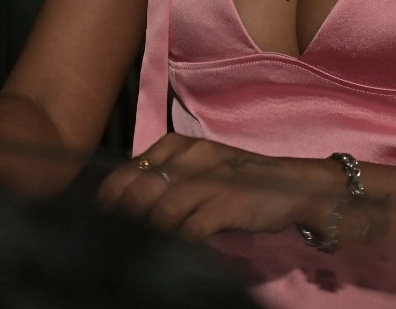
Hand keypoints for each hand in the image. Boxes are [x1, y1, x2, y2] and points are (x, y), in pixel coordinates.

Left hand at [96, 134, 341, 240]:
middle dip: (124, 216)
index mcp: (180, 145)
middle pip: (141, 189)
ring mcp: (210, 180)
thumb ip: (168, 176)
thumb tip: (126, 202)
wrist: (293, 185)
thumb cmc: (241, 180)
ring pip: (160, 208)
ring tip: (143, 246)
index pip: (132, 168)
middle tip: (117, 237)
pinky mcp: (227, 203)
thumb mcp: (201, 168)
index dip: (111, 195)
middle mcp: (191, 157)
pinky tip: (176, 249)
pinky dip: (178, 240)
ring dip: (149, 231)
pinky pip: (191, 227)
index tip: (102, 215)